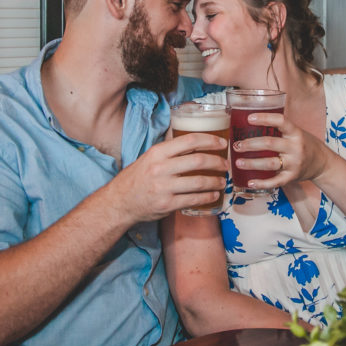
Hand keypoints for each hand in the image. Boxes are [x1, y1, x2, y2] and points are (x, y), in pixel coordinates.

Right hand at [113, 133, 227, 221]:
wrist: (120, 202)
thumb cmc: (137, 178)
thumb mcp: (149, 158)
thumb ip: (169, 150)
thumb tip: (194, 141)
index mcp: (157, 153)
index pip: (190, 141)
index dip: (209, 140)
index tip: (221, 142)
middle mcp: (160, 168)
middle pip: (198, 160)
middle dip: (217, 161)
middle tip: (225, 164)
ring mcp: (164, 187)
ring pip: (199, 182)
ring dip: (215, 181)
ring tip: (222, 180)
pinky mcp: (167, 205)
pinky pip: (193, 199)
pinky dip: (207, 197)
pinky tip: (213, 194)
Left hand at [231, 113, 331, 189]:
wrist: (322, 164)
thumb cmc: (305, 144)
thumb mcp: (296, 132)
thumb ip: (279, 129)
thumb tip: (251, 122)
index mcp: (296, 133)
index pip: (280, 121)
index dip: (265, 118)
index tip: (249, 118)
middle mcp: (296, 147)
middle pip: (270, 143)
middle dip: (250, 144)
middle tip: (236, 145)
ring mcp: (294, 164)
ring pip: (270, 163)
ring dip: (252, 163)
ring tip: (238, 162)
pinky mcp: (292, 177)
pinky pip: (275, 182)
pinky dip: (261, 183)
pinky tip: (250, 181)